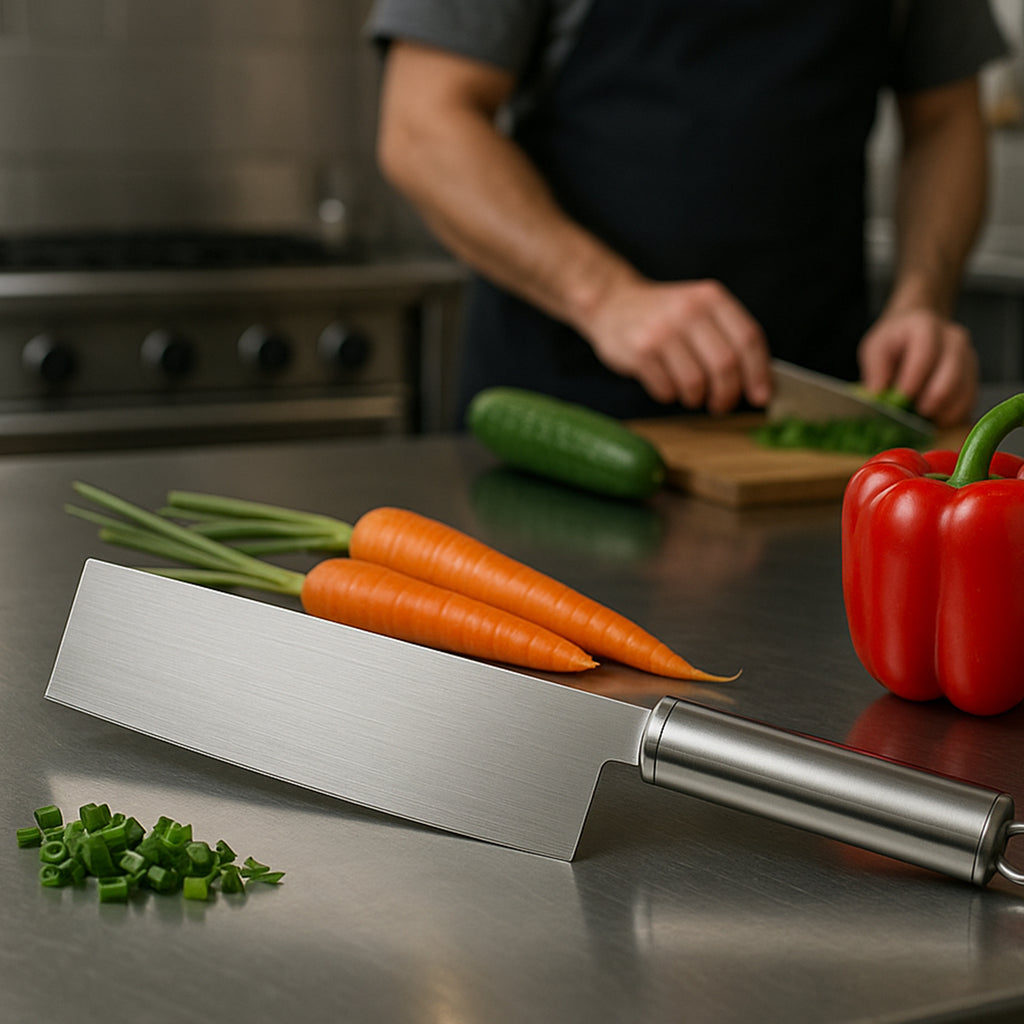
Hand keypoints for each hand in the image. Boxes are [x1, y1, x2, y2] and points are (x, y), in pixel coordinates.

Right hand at [581, 276, 772, 414]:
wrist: (612, 302)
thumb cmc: (664, 316)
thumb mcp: (699, 310)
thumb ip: (728, 338)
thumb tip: (759, 385)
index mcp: (711, 298)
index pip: (748, 339)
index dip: (759, 373)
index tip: (761, 397)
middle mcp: (689, 310)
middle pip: (725, 364)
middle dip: (728, 395)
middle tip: (722, 406)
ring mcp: (663, 330)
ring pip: (696, 382)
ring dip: (697, 399)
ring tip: (691, 395)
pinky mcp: (640, 350)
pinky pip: (667, 389)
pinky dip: (670, 396)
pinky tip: (666, 384)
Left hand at [858, 308, 977, 426]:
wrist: (916, 331)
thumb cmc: (894, 342)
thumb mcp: (876, 348)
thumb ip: (876, 370)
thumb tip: (878, 395)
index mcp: (925, 327)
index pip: (926, 351)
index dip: (915, 376)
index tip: (903, 395)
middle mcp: (953, 339)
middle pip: (952, 370)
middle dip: (934, 396)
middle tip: (917, 412)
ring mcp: (967, 357)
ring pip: (964, 388)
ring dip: (945, 409)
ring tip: (925, 419)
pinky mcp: (972, 377)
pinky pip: (969, 400)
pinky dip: (954, 415)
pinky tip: (936, 421)